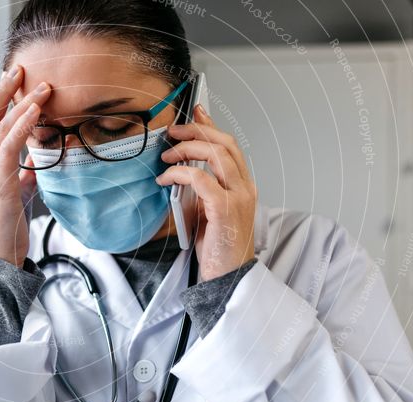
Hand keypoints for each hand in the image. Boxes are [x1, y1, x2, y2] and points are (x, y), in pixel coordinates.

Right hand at [0, 65, 51, 266]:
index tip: (16, 80)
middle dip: (2, 91)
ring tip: (40, 88)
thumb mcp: (16, 196)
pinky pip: (9, 149)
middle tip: (21, 69)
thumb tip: (32, 166)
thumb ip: (21, 177)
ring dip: (20, 105)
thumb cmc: (8, 229)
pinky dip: (22, 127)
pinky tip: (35, 114)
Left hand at [157, 104, 256, 280]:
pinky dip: (180, 173)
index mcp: (243, 186)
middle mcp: (245, 188)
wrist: (228, 278)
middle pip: (225, 144)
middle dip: (197, 131)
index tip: (197, 111)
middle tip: (173, 131)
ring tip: (167, 155)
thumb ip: (201, 190)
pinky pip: (201, 179)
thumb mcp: (207, 212)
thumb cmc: (218, 248)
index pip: (230, 147)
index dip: (212, 126)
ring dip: (187, 149)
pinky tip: (166, 178)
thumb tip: (180, 171)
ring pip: (216, 156)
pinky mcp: (225, 209)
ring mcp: (238, 197)